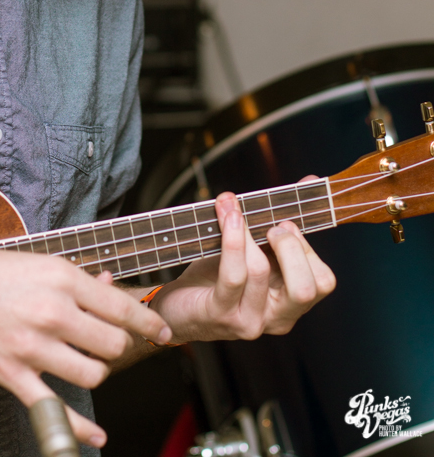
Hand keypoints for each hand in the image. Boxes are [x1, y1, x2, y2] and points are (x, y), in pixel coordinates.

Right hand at [0, 239, 171, 447]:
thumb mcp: (38, 264)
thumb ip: (78, 280)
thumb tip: (111, 285)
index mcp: (62, 279)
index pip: (120, 307)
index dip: (148, 322)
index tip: (162, 331)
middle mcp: (52, 312)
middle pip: (112, 344)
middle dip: (115, 347)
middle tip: (105, 342)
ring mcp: (31, 346)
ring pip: (92, 373)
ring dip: (94, 371)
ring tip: (83, 362)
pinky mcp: (10, 373)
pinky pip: (54, 408)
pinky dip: (78, 428)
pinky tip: (96, 435)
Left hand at [150, 191, 335, 342]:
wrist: (179, 309)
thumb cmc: (217, 278)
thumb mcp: (254, 251)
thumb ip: (281, 222)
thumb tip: (310, 181)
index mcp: (290, 303)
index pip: (322, 282)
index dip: (308, 248)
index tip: (286, 222)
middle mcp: (276, 318)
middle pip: (307, 289)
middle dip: (290, 247)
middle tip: (270, 227)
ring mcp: (249, 321)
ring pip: (261, 270)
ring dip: (246, 229)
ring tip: (233, 208)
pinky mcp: (221, 314)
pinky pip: (232, 275)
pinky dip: (232, 240)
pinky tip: (227, 217)